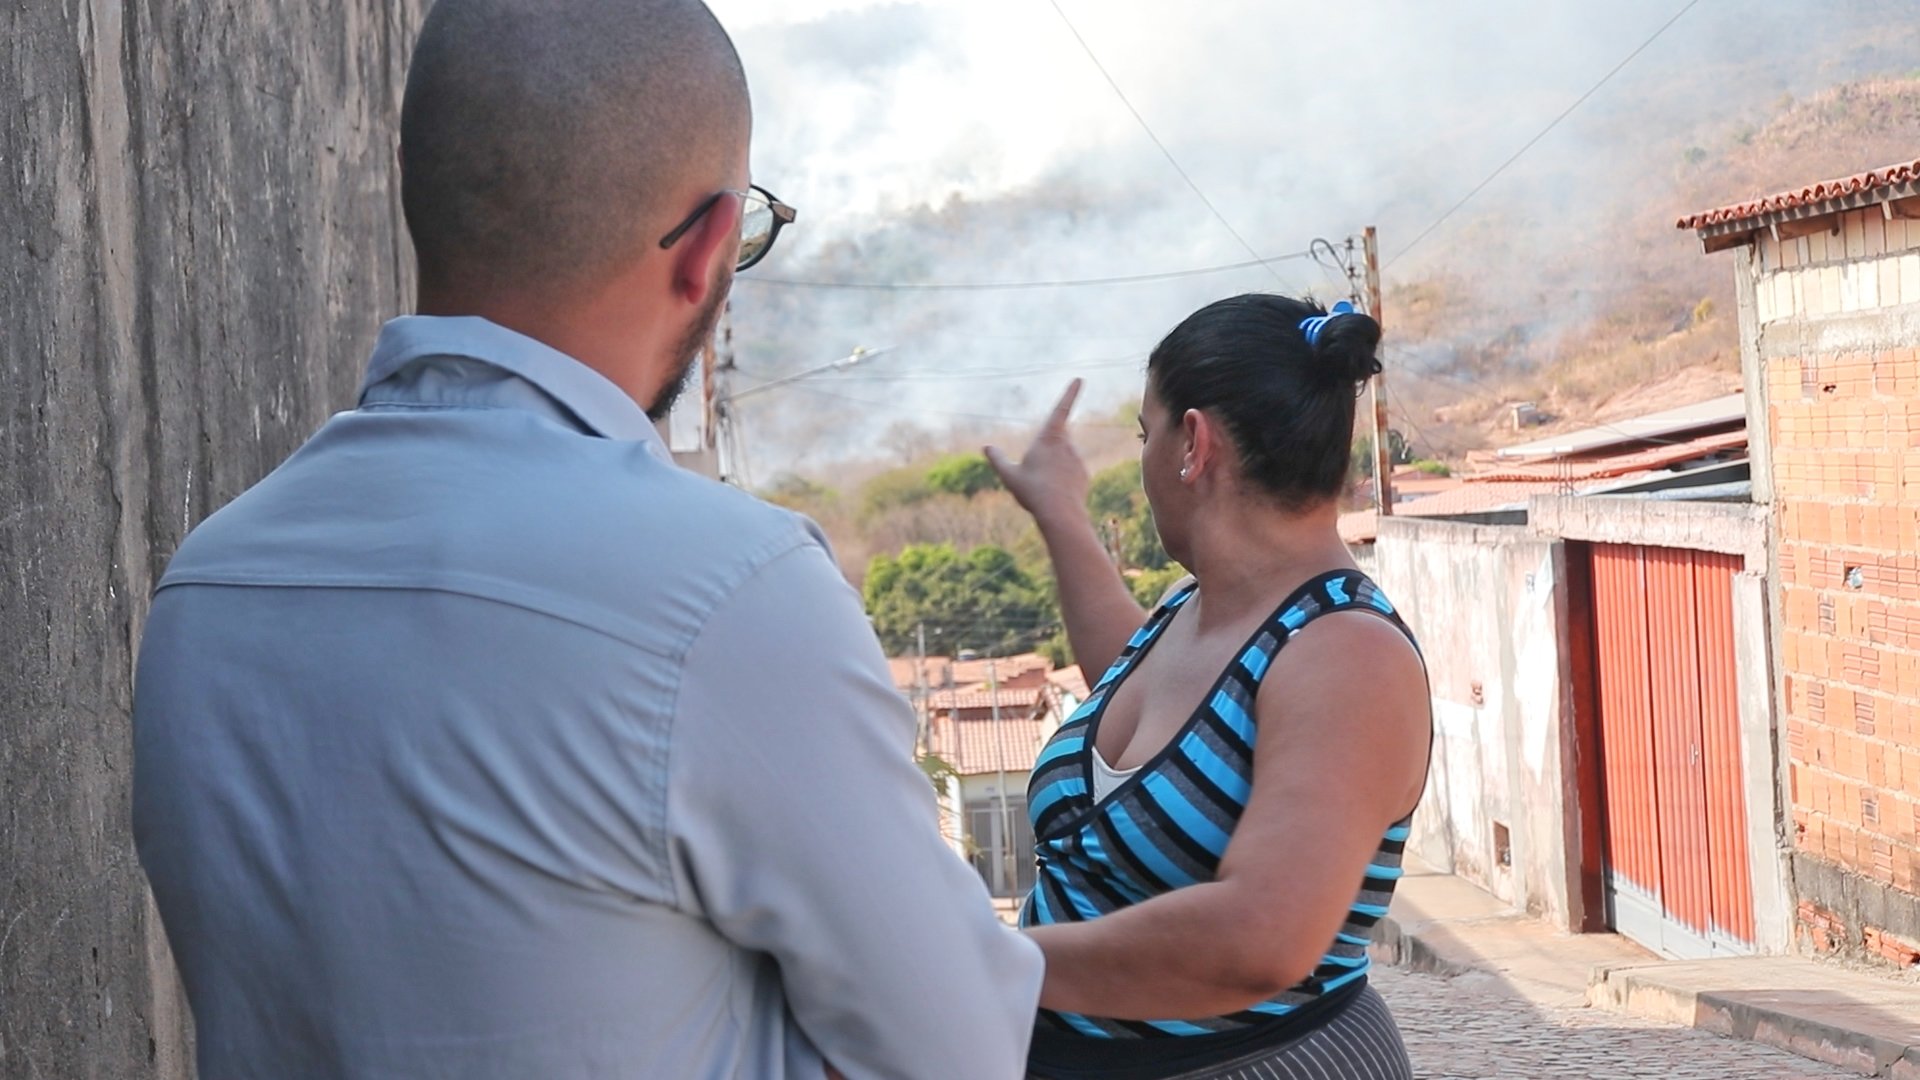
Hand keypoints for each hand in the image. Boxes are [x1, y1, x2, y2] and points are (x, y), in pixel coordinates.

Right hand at [985, 380, 1089, 528]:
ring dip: (1053, 467)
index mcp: (1049, 437)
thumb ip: (998, 459)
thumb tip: (987, 447)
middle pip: (1055, 439)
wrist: (1060, 513)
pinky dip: (1062, 479)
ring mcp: (1077, 459)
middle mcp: (1066, 444)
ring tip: (1043, 487)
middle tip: (1037, 470)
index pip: (1061, 409)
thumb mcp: (1009, 475)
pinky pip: (1070, 472)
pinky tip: (1054, 495)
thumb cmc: (1033, 491)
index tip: (1080, 378)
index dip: (1070, 393)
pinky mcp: (1084, 474)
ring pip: (1062, 457)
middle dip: (1047, 449)